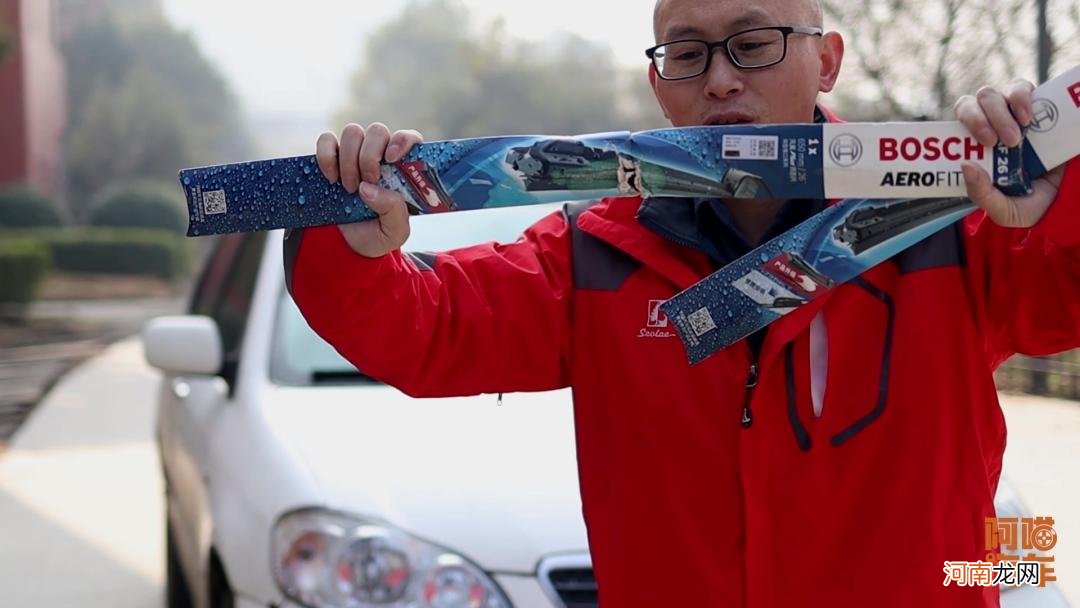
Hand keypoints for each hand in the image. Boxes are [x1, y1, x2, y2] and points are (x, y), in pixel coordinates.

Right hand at [316, 123, 423, 256]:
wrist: (347, 246)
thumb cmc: (378, 235)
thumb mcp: (395, 232)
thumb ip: (394, 210)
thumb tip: (369, 188)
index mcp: (403, 168)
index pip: (410, 138)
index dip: (402, 141)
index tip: (391, 158)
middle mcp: (380, 155)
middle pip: (377, 131)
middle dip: (369, 157)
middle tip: (366, 182)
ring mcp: (355, 154)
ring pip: (352, 132)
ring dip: (348, 160)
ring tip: (349, 188)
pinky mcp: (331, 157)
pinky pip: (326, 139)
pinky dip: (327, 156)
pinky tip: (331, 178)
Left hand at [954, 80, 1064, 227]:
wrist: (1065, 200)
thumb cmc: (1026, 204)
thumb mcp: (1002, 209)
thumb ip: (980, 193)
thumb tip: (965, 165)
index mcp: (977, 145)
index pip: (960, 119)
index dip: (969, 121)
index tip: (986, 142)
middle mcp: (992, 124)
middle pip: (977, 101)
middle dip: (985, 117)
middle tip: (1001, 141)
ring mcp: (1014, 114)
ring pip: (999, 93)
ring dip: (1004, 109)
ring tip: (1020, 133)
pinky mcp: (1038, 108)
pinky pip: (1023, 88)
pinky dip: (1023, 97)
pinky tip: (1029, 118)